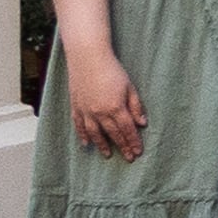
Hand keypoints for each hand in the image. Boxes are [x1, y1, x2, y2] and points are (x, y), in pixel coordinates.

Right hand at [63, 42, 146, 161]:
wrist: (88, 58)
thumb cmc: (112, 70)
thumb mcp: (130, 87)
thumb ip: (136, 107)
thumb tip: (142, 124)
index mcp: (116, 107)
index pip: (127, 130)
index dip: (133, 142)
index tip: (138, 152)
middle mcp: (100, 112)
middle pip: (113, 134)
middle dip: (122, 147)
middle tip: (128, 158)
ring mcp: (86, 111)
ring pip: (94, 134)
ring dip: (102, 145)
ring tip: (107, 155)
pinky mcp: (76, 106)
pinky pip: (78, 126)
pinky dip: (82, 136)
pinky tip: (86, 144)